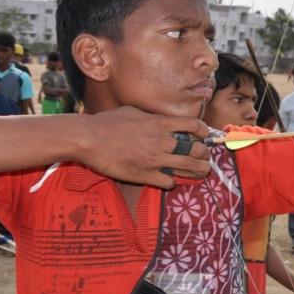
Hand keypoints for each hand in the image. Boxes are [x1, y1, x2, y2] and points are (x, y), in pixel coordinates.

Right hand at [79, 106, 210, 189]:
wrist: (89, 138)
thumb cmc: (108, 122)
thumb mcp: (133, 111)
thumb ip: (151, 116)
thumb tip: (159, 118)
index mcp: (160, 123)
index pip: (193, 125)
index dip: (203, 131)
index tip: (204, 135)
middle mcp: (162, 141)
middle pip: (196, 150)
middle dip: (204, 154)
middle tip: (204, 157)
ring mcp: (155, 160)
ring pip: (188, 168)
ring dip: (197, 170)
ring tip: (200, 172)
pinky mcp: (145, 175)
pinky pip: (168, 182)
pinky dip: (172, 182)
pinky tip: (170, 180)